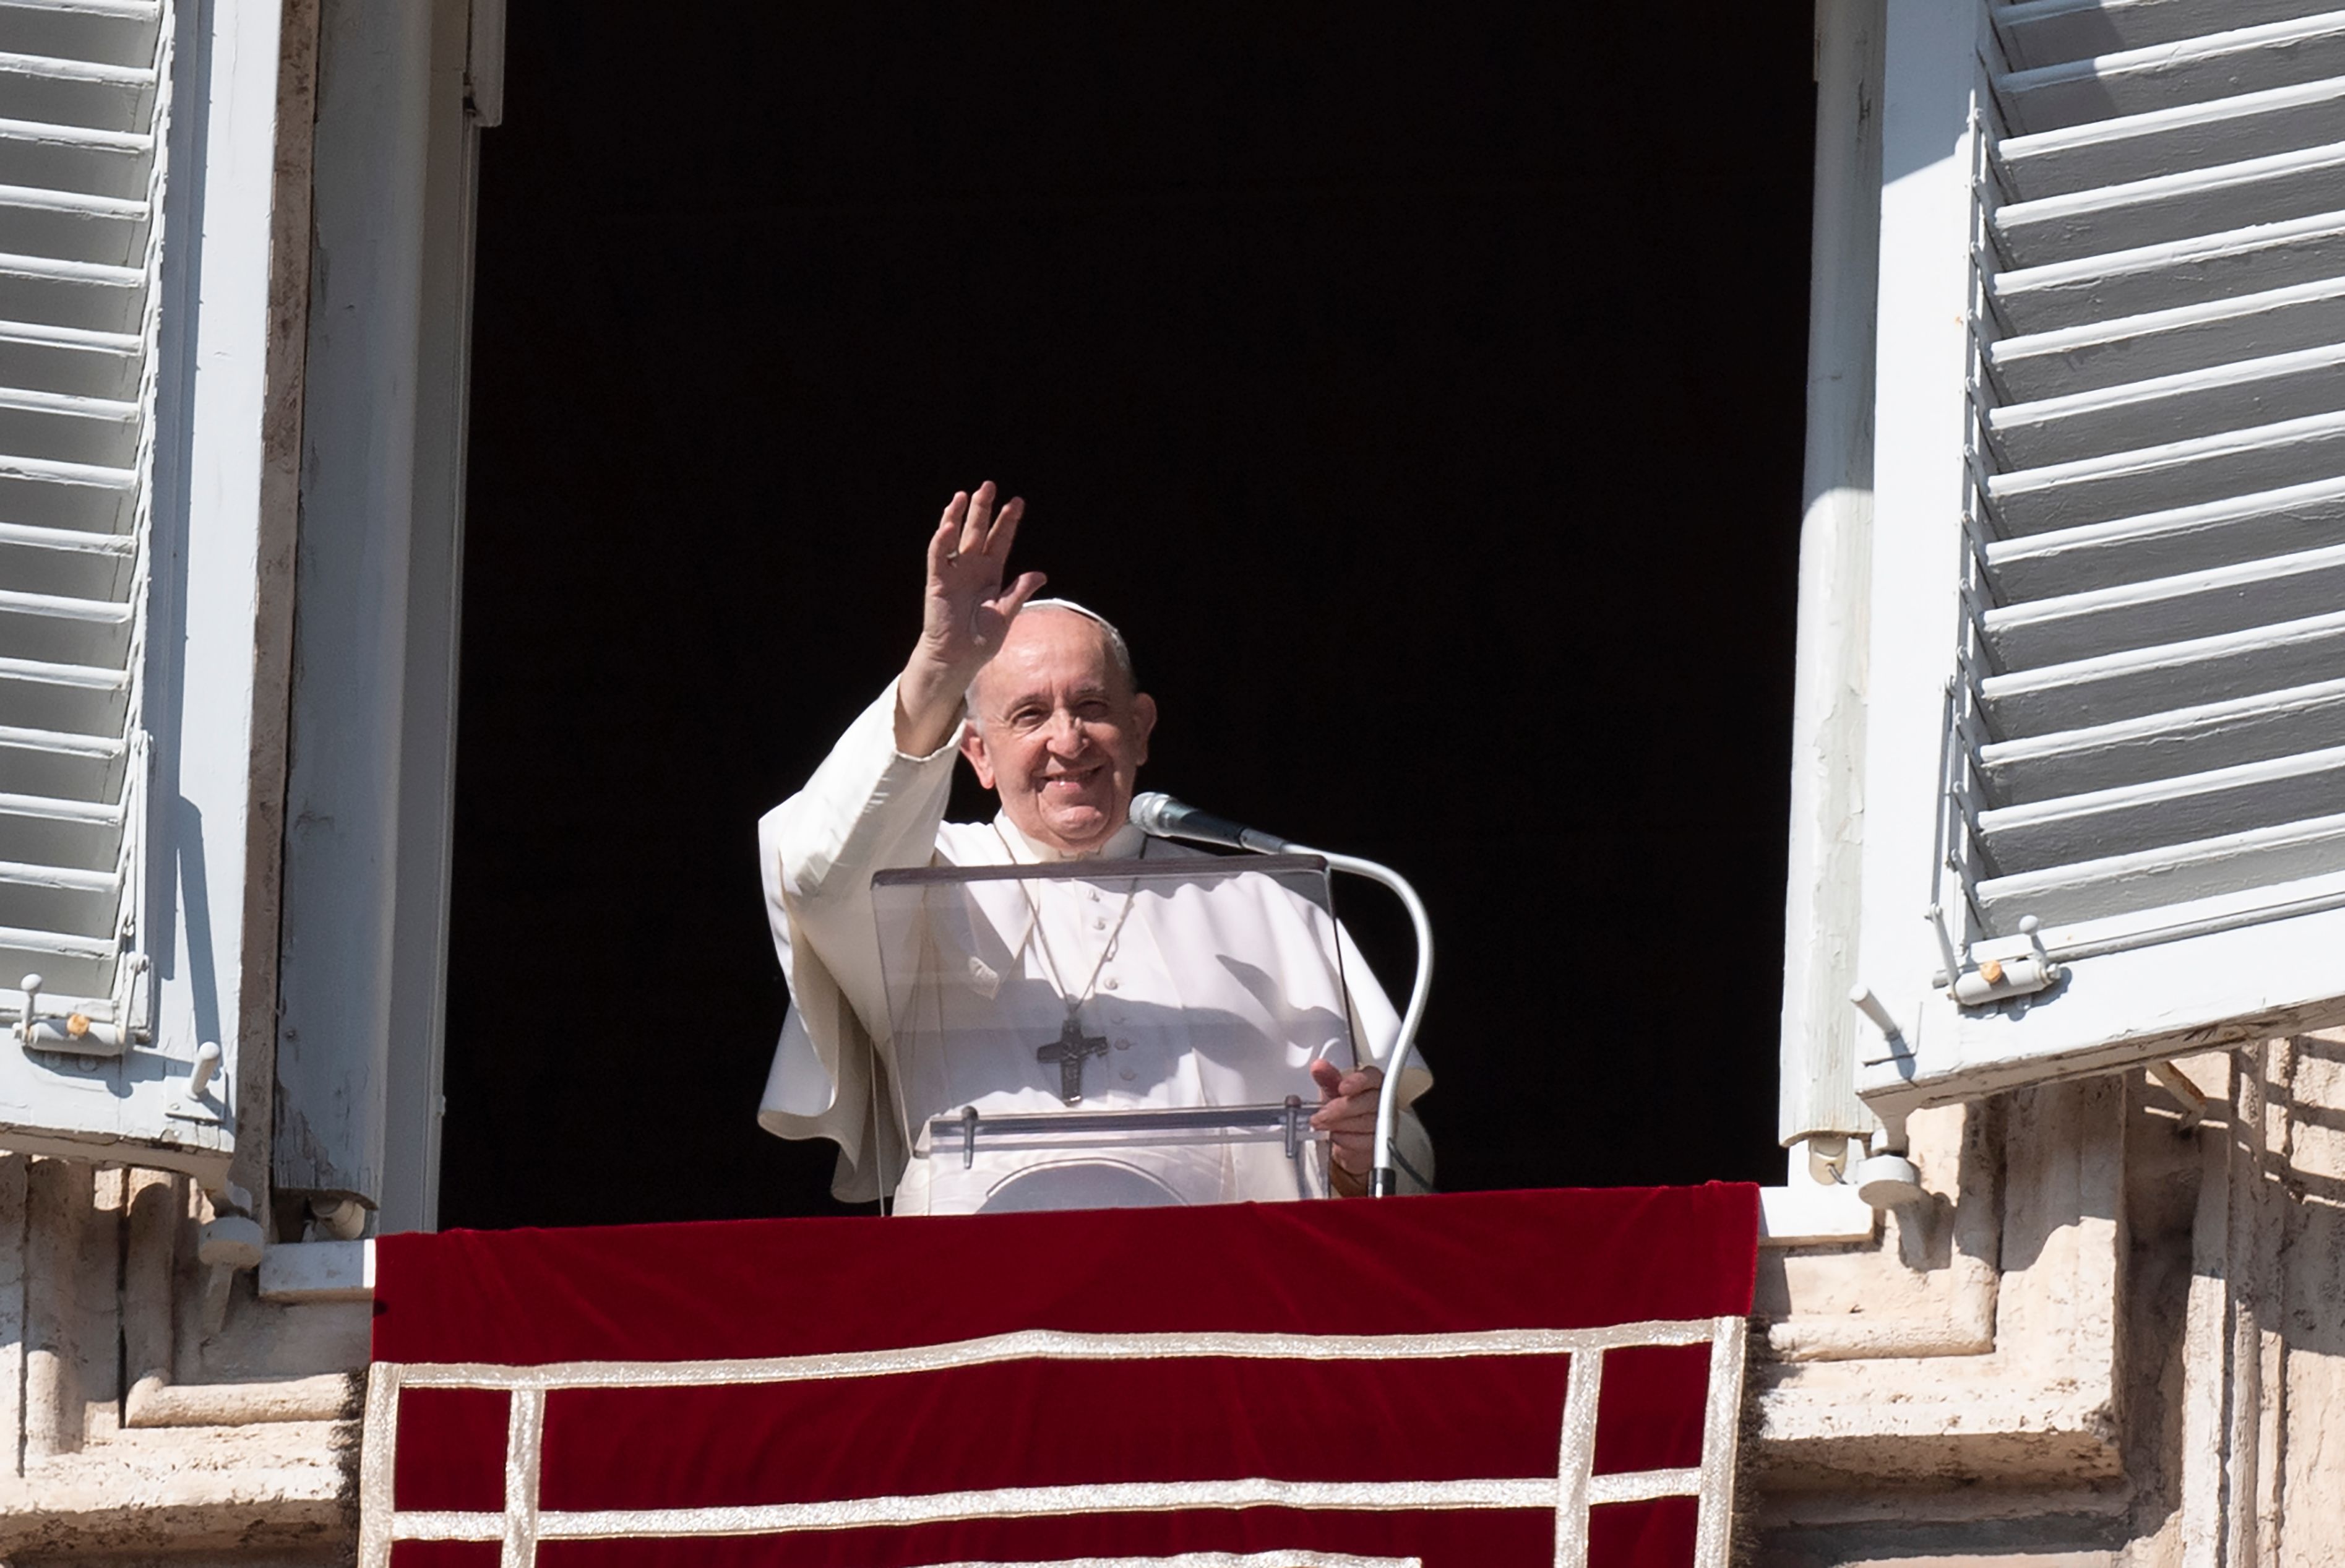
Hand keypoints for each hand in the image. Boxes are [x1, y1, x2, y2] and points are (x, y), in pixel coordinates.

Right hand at [896, 481, 1046, 752]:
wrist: (959, 658)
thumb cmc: (982, 640)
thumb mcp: (1006, 613)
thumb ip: (1020, 592)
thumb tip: (1040, 574)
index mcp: (992, 574)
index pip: (1001, 541)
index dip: (1008, 522)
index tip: (1018, 502)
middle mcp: (972, 568)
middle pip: (979, 532)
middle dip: (984, 509)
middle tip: (990, 485)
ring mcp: (954, 573)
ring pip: (956, 538)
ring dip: (960, 517)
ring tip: (965, 495)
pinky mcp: (938, 582)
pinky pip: (939, 557)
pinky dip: (941, 540)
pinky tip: (948, 524)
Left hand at [1309, 1059, 1384, 1197]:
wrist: (1346, 1138)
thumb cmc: (1343, 1111)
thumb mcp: (1333, 1092)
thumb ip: (1327, 1078)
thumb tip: (1318, 1067)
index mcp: (1373, 1083)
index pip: (1372, 1077)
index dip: (1358, 1081)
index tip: (1342, 1087)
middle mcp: (1382, 1101)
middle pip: (1369, 1101)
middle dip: (1342, 1108)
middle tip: (1321, 1114)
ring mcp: (1384, 1122)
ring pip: (1367, 1122)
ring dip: (1340, 1124)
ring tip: (1323, 1124)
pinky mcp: (1379, 1142)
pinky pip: (1366, 1141)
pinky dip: (1347, 1139)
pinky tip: (1336, 1135)